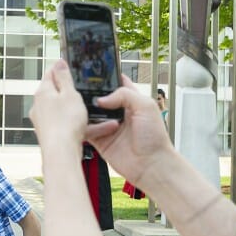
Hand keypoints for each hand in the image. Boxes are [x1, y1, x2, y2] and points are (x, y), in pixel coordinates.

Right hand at [31, 61, 173, 186]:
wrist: (150, 165)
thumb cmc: (155, 138)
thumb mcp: (145, 106)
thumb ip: (124, 94)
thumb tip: (101, 99)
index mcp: (130, 100)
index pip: (116, 83)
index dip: (105, 77)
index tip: (93, 71)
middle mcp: (118, 112)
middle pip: (98, 97)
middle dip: (90, 93)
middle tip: (81, 88)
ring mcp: (107, 126)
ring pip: (89, 113)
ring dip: (86, 111)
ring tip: (83, 107)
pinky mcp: (100, 140)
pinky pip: (87, 130)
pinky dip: (85, 127)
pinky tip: (88, 125)